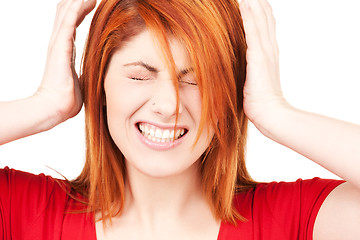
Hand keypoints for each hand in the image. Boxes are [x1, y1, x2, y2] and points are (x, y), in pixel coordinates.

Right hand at [36, 0, 95, 122]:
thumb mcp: (82, 79)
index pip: (72, 23)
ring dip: (79, 1)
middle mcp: (60, 43)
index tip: (95, 4)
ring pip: (66, 13)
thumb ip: (86, 71)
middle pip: (67, 13)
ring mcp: (58, 43)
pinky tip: (86, 0)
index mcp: (65, 49)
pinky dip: (76, 9)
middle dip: (80, 2)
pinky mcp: (60, 46)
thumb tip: (97, 72)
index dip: (82, 12)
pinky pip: (68, 22)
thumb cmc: (68, 99)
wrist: (55, 107)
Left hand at [240, 0, 289, 129]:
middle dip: (256, 2)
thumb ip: (250, 69)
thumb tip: (241, 67)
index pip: (265, 25)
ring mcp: (265, 52)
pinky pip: (253, 32)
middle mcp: (269, 48)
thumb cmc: (259, 102)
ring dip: (253, 3)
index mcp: (268, 53)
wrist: (270, 114)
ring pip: (260, 20)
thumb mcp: (253, 81)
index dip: (259, 10)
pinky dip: (249, 16)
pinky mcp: (259, 58)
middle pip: (265, 17)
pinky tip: (244, 3)